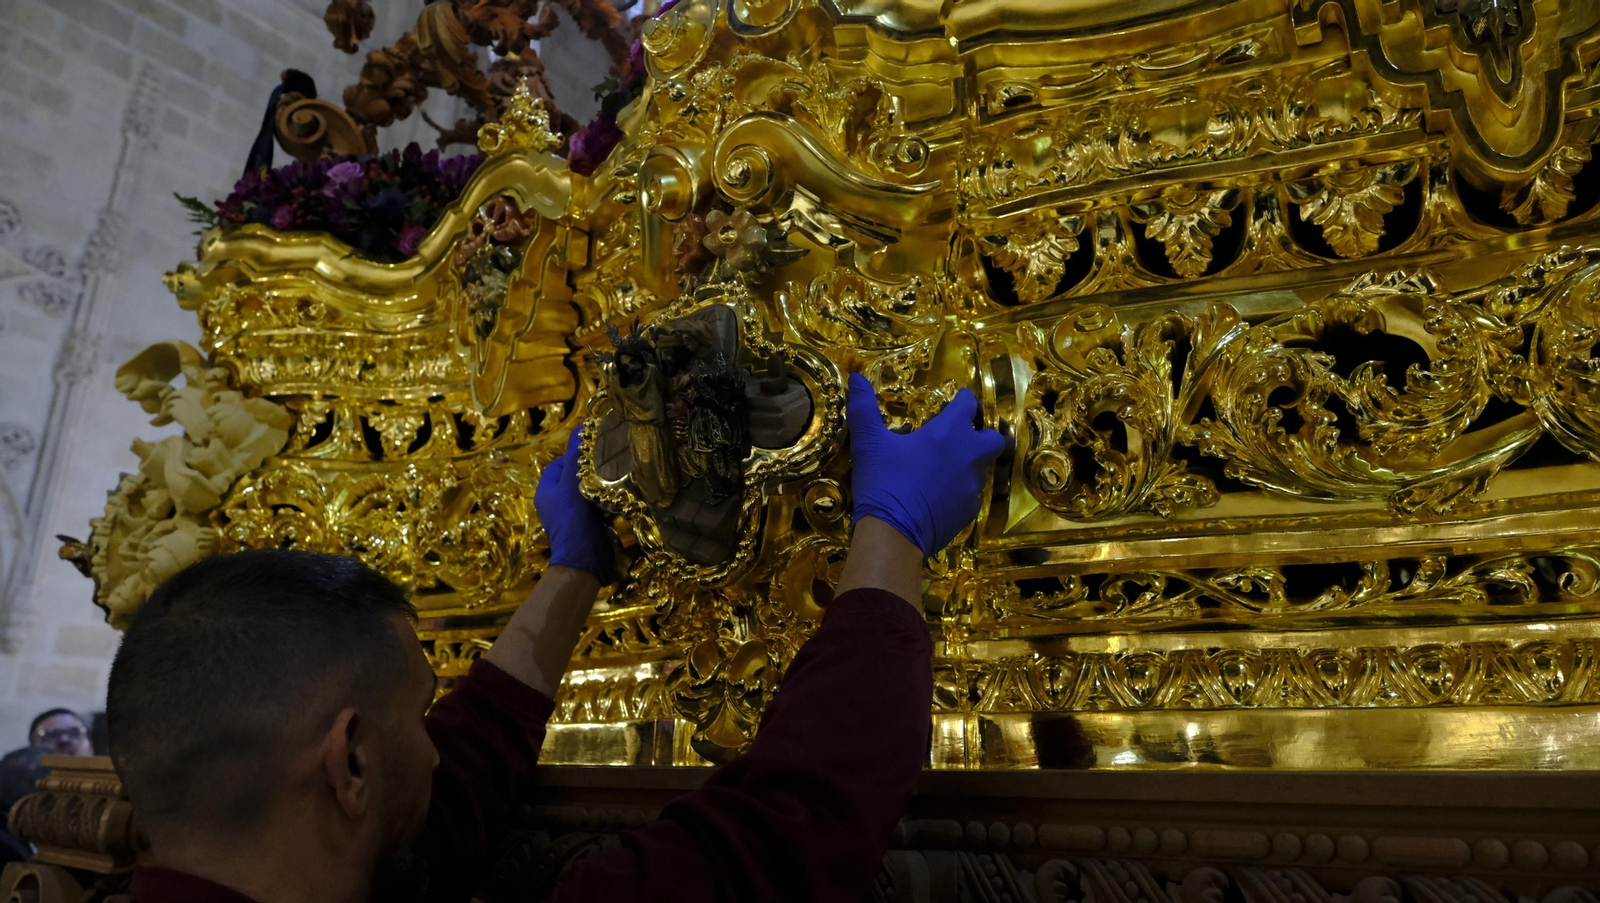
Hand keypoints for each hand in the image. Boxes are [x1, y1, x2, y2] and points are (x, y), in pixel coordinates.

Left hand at [535, 427, 614, 581]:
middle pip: (577, 476)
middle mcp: (558, 501)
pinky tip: (621, 494)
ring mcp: (574, 514)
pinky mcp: (590, 524)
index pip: (561, 463)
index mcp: (547, 490)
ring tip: (619, 477)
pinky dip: (609, 499)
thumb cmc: (572, 521)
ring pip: (590, 489)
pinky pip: (600, 504)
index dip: (576, 456)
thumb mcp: (571, 486)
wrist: (585, 561)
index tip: (595, 452)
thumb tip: (582, 429)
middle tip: (611, 462)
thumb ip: (576, 458)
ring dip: (604, 484)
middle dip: (593, 470)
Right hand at [847, 373, 1005, 556]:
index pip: (968, 404)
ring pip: (981, 469)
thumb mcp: (868, 443)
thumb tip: (855, 377)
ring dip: (968, 465)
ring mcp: (972, 487)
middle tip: (960, 438)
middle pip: (993, 439)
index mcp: (950, 432)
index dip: (963, 399)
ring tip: (942, 470)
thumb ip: (863, 407)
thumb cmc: (883, 482)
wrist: (894, 536)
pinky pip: (970, 496)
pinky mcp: (969, 512)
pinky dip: (958, 493)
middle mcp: (969, 456)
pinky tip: (938, 498)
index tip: (957, 399)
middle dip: (982, 435)